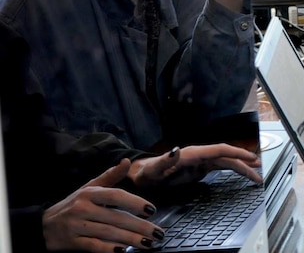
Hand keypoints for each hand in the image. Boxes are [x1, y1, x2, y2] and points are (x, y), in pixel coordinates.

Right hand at [42, 159, 163, 251]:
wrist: (43, 225)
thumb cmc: (72, 204)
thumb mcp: (89, 187)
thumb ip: (110, 176)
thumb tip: (127, 161)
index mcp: (90, 193)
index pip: (115, 196)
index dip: (134, 202)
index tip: (152, 210)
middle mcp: (83, 208)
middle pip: (116, 218)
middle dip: (139, 226)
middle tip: (157, 233)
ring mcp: (76, 226)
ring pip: (108, 233)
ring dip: (130, 239)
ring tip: (147, 243)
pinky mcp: (71, 242)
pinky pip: (93, 246)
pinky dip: (109, 249)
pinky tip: (123, 251)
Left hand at [127, 143, 262, 187]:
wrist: (142, 175)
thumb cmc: (146, 173)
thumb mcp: (153, 170)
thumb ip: (165, 161)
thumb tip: (176, 150)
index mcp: (193, 153)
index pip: (221, 150)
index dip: (237, 153)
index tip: (251, 158)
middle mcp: (200, 155)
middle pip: (228, 156)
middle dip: (245, 162)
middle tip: (260, 171)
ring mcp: (202, 161)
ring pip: (227, 162)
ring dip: (242, 167)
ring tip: (256, 175)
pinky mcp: (201, 168)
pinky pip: (222, 168)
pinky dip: (234, 170)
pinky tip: (242, 174)